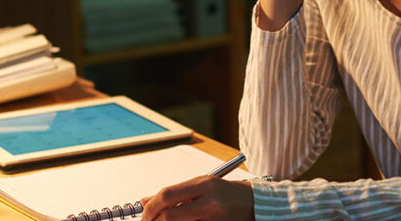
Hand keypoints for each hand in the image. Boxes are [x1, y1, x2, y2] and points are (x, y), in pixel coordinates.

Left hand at [139, 176, 253, 220]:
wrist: (256, 204)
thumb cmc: (227, 194)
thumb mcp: (202, 187)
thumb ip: (175, 193)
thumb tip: (144, 201)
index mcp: (204, 184)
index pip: (166, 195)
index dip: (150, 207)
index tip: (144, 215)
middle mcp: (209, 200)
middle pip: (169, 215)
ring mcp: (214, 218)